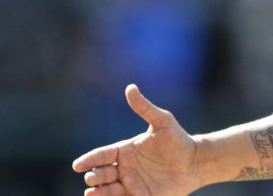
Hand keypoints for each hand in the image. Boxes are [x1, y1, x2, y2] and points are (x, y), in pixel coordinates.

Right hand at [73, 84, 202, 195]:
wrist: (195, 162)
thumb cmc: (178, 140)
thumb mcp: (162, 121)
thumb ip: (145, 107)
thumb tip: (130, 87)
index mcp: (125, 150)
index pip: (101, 155)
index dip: (89, 160)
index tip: (77, 165)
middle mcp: (124, 168)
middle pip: (101, 173)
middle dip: (94, 176)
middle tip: (92, 177)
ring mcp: (131, 183)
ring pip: (108, 190)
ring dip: (99, 192)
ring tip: (93, 193)